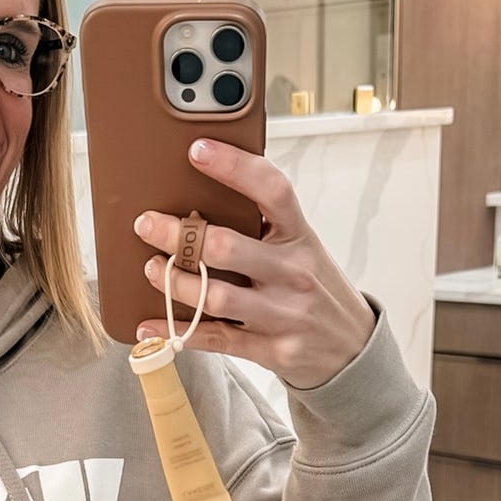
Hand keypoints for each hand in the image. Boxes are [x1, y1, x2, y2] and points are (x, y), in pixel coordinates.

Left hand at [132, 138, 376, 390]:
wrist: (354, 348)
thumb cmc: (315, 288)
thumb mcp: (303, 249)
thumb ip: (266, 227)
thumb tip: (208, 194)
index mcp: (301, 237)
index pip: (272, 190)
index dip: (234, 166)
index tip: (197, 150)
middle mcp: (293, 273)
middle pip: (226, 247)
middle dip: (177, 234)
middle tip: (146, 224)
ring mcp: (283, 314)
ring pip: (214, 295)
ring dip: (173, 282)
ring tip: (151, 269)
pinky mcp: (271, 350)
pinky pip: (215, 338)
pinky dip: (175, 330)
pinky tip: (149, 323)